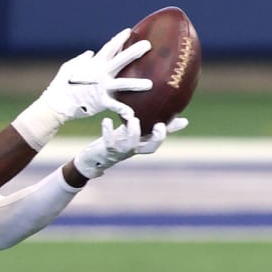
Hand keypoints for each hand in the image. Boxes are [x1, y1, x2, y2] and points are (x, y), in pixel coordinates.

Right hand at [41, 29, 151, 122]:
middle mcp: (100, 74)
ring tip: (150, 84)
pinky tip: (132, 114)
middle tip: (148, 45)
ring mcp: (101, 88)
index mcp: (93, 64)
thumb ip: (81, 59)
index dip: (119, 39)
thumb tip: (91, 52)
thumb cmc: (60, 86)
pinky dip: (123, 110)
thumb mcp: (68, 68)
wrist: (56, 105)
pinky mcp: (100, 102)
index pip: (108, 48)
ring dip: (136, 84)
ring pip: (123, 84)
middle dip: (134, 52)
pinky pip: (115, 106)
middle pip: (120, 60)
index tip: (129, 31)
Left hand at [73, 115, 188, 179]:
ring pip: (131, 145)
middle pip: (151, 148)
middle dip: (157, 138)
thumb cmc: (115, 142)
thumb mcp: (132, 132)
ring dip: (133, 132)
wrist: (93, 159)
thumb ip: (147, 123)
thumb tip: (165, 112)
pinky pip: (109, 142)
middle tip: (160, 125)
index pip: (158, 141)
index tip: (178, 121)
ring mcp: (121, 152)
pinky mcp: (107, 151)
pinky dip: (108, 131)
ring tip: (133, 117)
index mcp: (141, 145)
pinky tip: (107, 120)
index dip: (167, 133)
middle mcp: (134, 150)